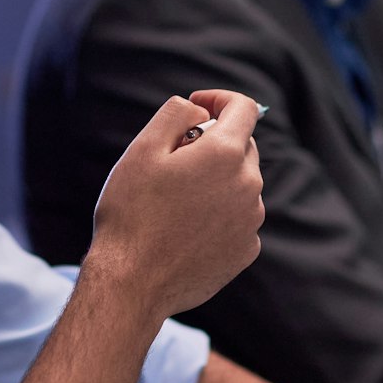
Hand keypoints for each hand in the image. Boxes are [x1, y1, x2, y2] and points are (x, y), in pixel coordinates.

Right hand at [89, 89, 263, 317]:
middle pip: (243, 147)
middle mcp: (249, 185)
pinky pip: (239, 218)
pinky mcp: (247, 250)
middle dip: (214, 144)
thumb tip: (199, 111)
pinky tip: (186, 229)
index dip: (220, 99)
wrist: (132, 282)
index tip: (197, 107)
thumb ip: (175, 115)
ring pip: (241, 184)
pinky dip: (219, 214)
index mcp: (225, 154)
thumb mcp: (142, 150)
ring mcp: (251, 221)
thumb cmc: (131, 213)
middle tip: (173, 161)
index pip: (244, 108)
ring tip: (175, 202)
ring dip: (216, 181)